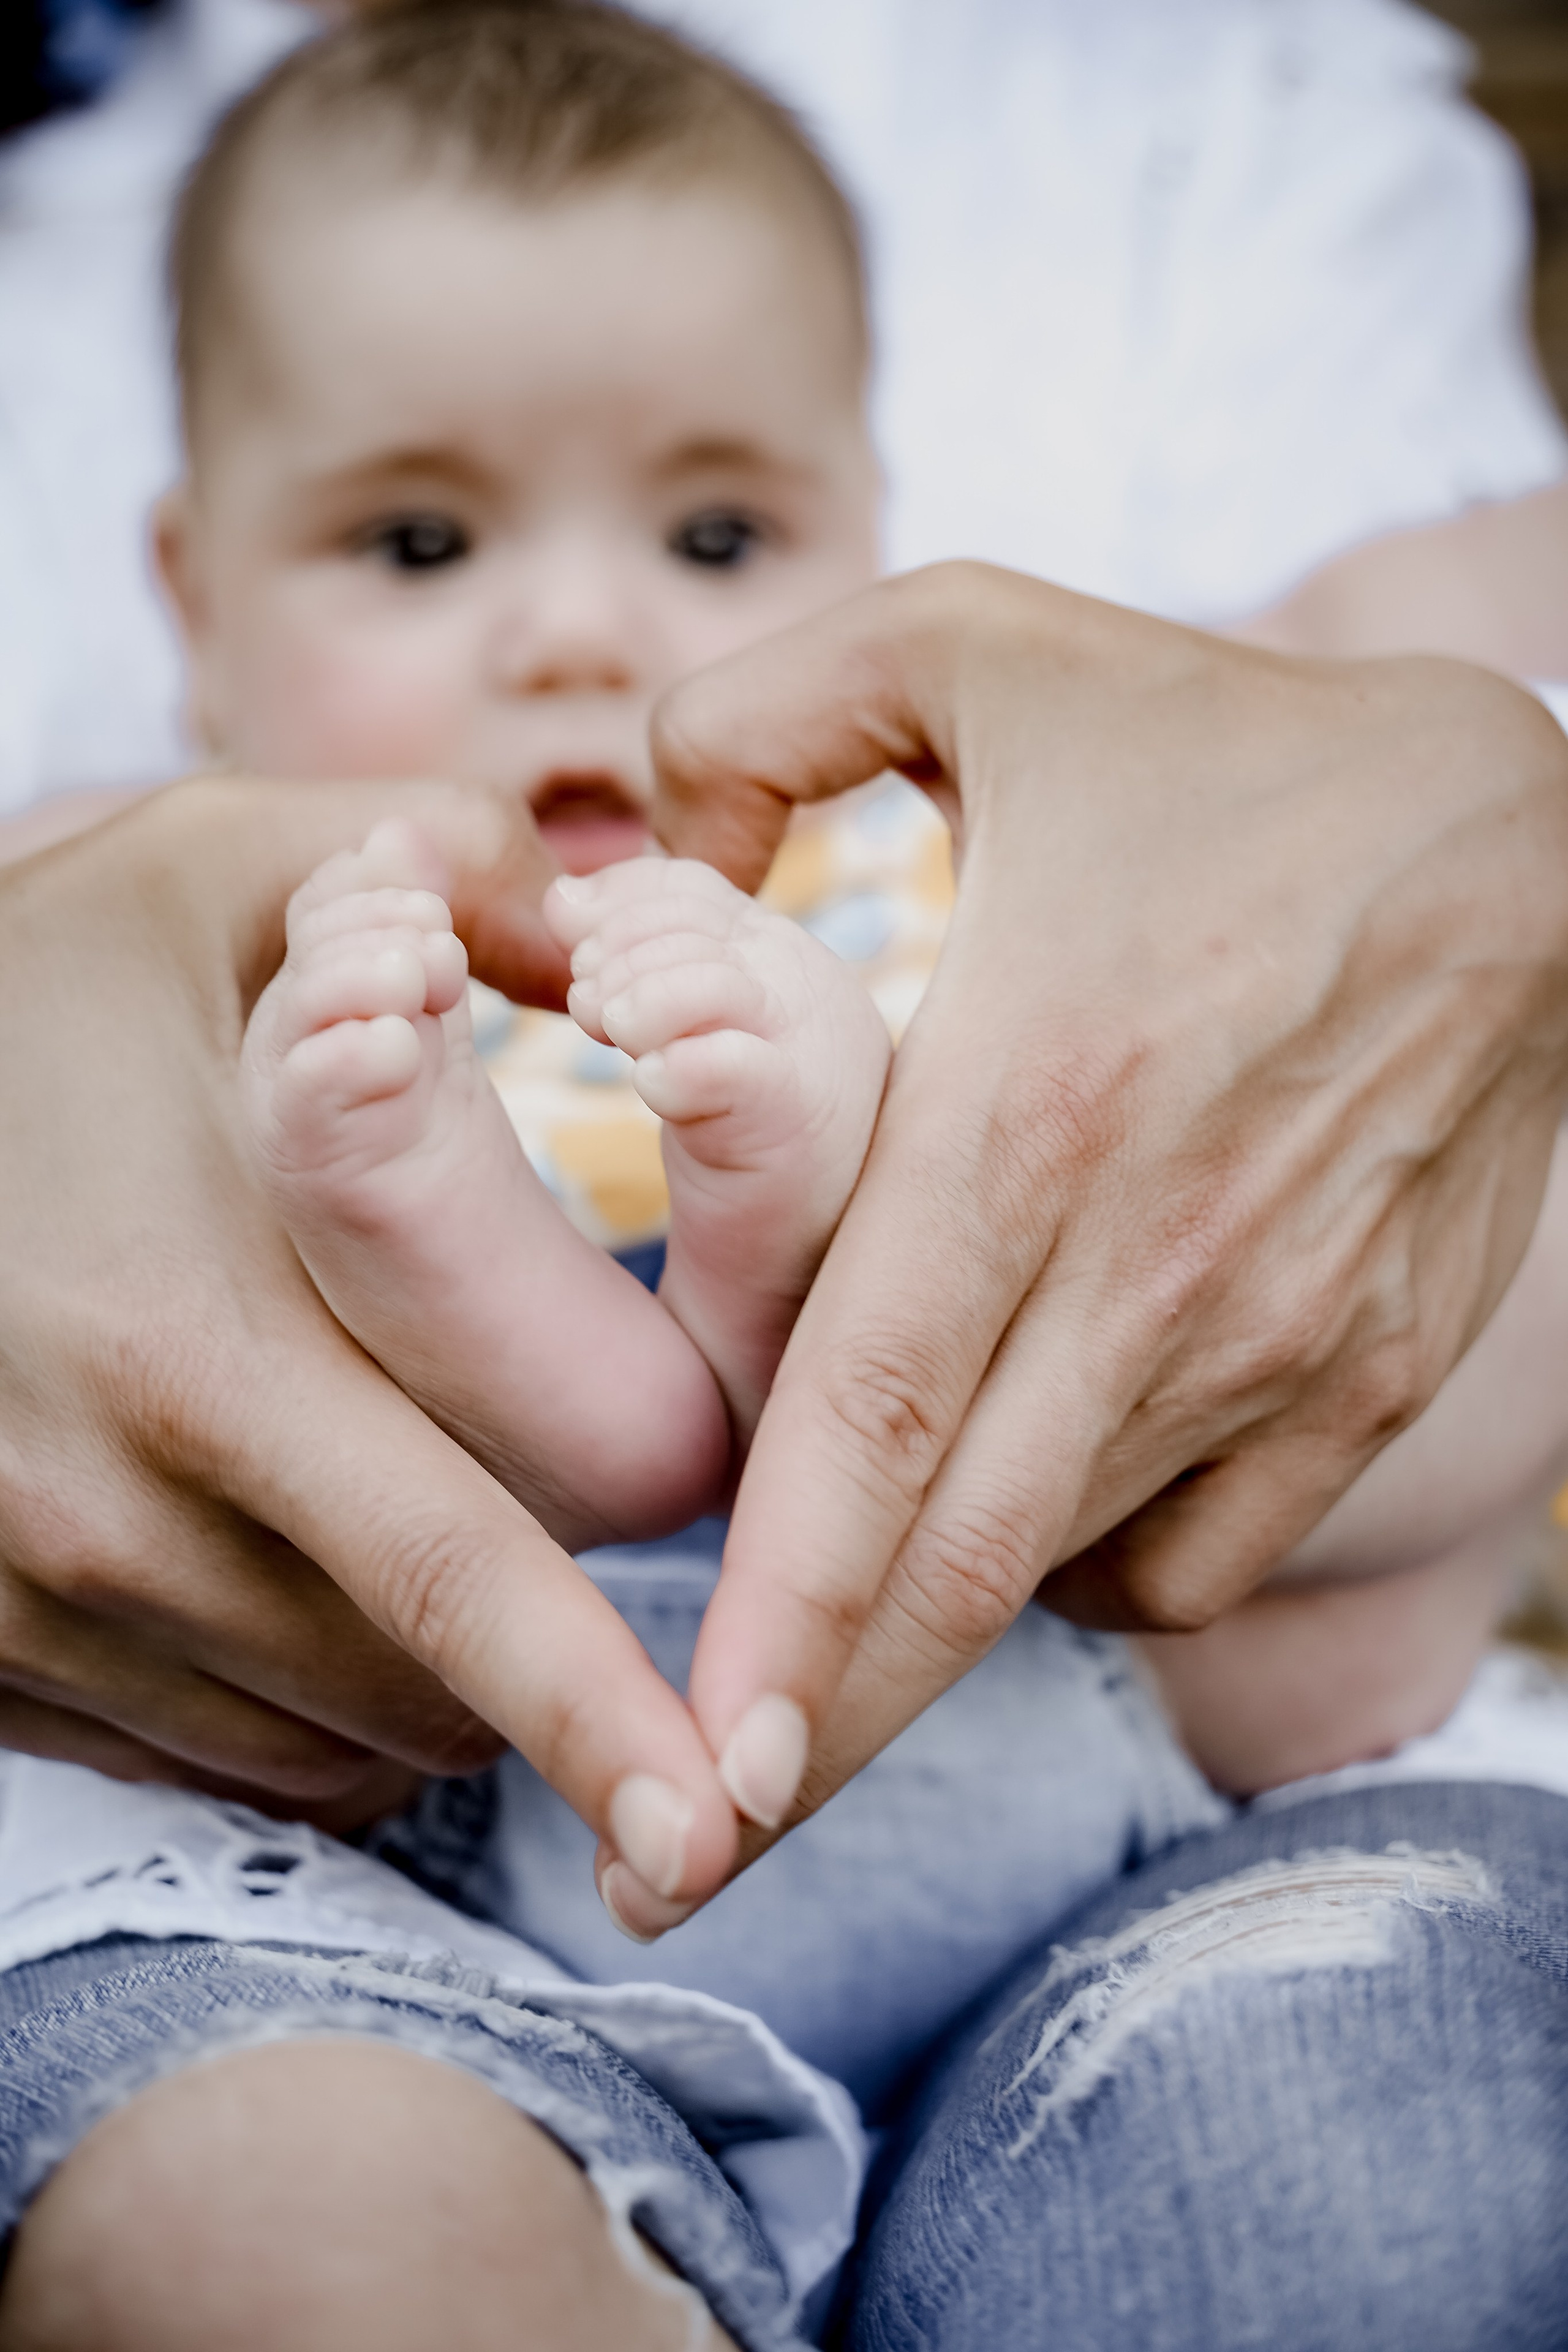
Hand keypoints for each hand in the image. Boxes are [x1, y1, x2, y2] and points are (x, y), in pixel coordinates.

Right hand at [0, 778, 739, 1902]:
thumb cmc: (12, 983)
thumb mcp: (211, 872)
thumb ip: (447, 864)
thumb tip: (628, 927)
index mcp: (193, 1333)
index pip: (460, 1571)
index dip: (611, 1696)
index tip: (734, 1797)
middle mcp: (106, 1504)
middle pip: (422, 1685)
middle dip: (572, 1711)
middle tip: (691, 1738)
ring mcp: (31, 1596)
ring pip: (336, 1741)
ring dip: (459, 1703)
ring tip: (515, 1596)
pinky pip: (228, 1759)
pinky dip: (337, 1714)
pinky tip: (374, 1612)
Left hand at [647, 563, 1567, 1885]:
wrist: (1533, 836)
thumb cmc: (1233, 742)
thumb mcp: (985, 644)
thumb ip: (758, 712)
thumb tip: (625, 839)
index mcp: (1039, 1105)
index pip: (874, 1421)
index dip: (773, 1617)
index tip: (693, 1771)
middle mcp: (1161, 1262)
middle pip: (956, 1562)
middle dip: (814, 1735)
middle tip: (685, 1872)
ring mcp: (1280, 1339)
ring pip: (1064, 1567)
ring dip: (927, 1652)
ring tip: (807, 1712)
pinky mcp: (1367, 1369)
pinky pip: (1198, 1547)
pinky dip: (1084, 1578)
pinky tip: (1013, 1534)